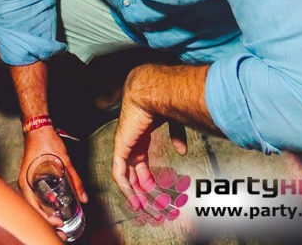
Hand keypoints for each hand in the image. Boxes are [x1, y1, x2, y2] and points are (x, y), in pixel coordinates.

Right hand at [18, 127, 87, 238]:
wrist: (38, 127)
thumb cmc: (46, 142)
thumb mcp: (64, 161)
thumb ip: (75, 180)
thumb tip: (84, 198)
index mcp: (27, 182)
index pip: (33, 208)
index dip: (45, 219)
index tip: (59, 222)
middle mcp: (25, 185)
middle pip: (33, 211)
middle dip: (47, 224)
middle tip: (62, 233)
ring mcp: (27, 183)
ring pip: (34, 206)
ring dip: (45, 217)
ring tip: (59, 226)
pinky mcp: (31, 180)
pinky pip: (35, 199)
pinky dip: (43, 208)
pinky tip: (54, 211)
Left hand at [111, 67, 186, 210]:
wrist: (152, 90)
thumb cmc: (162, 99)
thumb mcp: (173, 121)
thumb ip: (176, 135)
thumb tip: (182, 151)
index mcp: (141, 136)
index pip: (140, 164)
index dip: (148, 181)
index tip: (158, 195)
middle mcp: (131, 142)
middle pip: (134, 174)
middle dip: (145, 193)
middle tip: (156, 209)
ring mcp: (124, 144)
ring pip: (127, 177)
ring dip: (137, 195)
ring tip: (149, 211)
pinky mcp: (120, 146)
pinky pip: (119, 173)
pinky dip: (126, 188)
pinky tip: (135, 200)